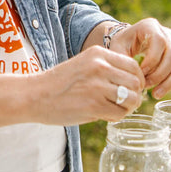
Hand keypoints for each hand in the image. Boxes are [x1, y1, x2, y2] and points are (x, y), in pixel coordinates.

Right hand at [30, 44, 147, 124]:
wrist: (34, 95)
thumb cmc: (59, 83)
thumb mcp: (83, 65)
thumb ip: (106, 69)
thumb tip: (134, 85)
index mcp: (98, 54)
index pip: (133, 66)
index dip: (136, 80)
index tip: (129, 89)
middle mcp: (100, 67)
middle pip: (135, 83)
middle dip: (134, 95)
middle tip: (124, 103)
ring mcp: (98, 86)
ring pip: (131, 99)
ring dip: (127, 108)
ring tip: (115, 109)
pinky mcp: (94, 105)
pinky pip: (119, 113)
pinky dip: (115, 117)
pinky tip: (104, 115)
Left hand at [92, 17, 170, 99]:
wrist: (125, 41)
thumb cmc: (120, 44)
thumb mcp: (116, 48)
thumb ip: (122, 60)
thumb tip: (134, 80)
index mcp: (150, 26)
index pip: (159, 42)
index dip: (152, 59)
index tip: (140, 72)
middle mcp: (165, 33)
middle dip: (159, 73)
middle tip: (145, 85)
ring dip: (169, 81)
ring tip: (155, 93)